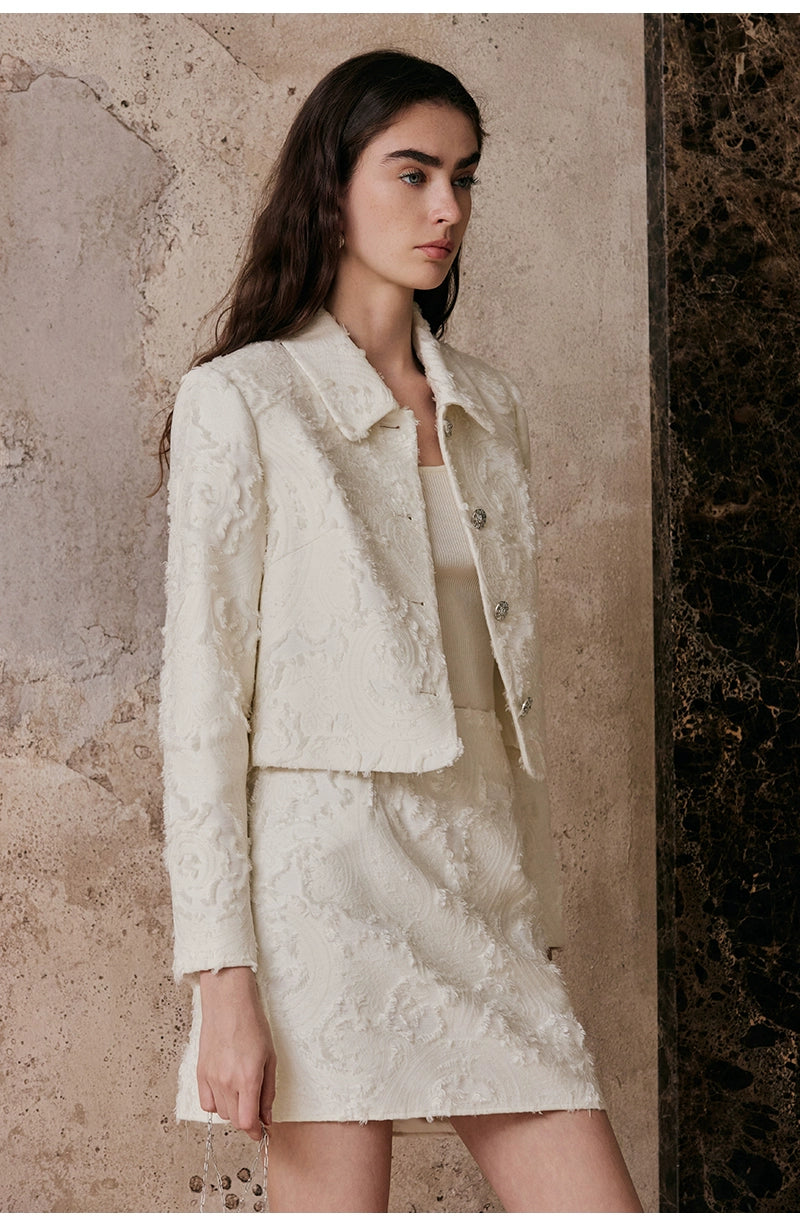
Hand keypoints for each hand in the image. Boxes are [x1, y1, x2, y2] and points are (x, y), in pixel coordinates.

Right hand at [197, 966, 275, 1140]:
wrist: (228, 1004)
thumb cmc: (253, 1025)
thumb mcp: (270, 1058)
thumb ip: (269, 1091)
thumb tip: (267, 1117)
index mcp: (248, 1078)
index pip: (247, 1121)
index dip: (256, 1131)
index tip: (261, 1132)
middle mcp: (227, 1082)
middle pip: (235, 1120)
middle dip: (247, 1118)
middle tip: (256, 1106)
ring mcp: (211, 1078)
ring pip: (221, 1113)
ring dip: (233, 1110)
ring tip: (242, 1091)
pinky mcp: (200, 1073)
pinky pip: (206, 1103)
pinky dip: (216, 1103)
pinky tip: (225, 1090)